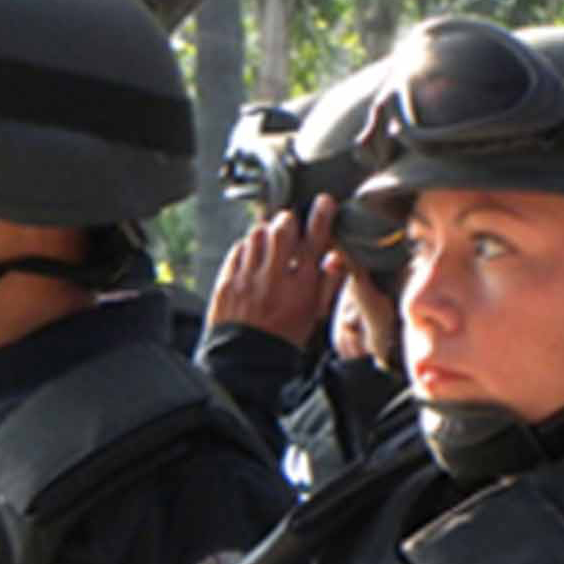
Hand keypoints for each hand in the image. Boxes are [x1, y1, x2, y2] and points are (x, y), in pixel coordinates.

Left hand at [205, 195, 347, 348]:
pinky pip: (238, 249)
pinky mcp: (226, 282)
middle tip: (290, 227)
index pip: (314, 242)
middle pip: (283, 229)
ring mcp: (247, 280)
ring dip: (266, 233)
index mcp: (300, 288)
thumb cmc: (284, 338)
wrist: (246, 363)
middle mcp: (273, 280)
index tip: (324, 201)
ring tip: (270, 245)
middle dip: (288, 222)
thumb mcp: (313, 316)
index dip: (321, 217)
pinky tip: (252, 260)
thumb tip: (337, 257)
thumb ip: (328, 284)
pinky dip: (247, 248)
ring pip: (258, 234)